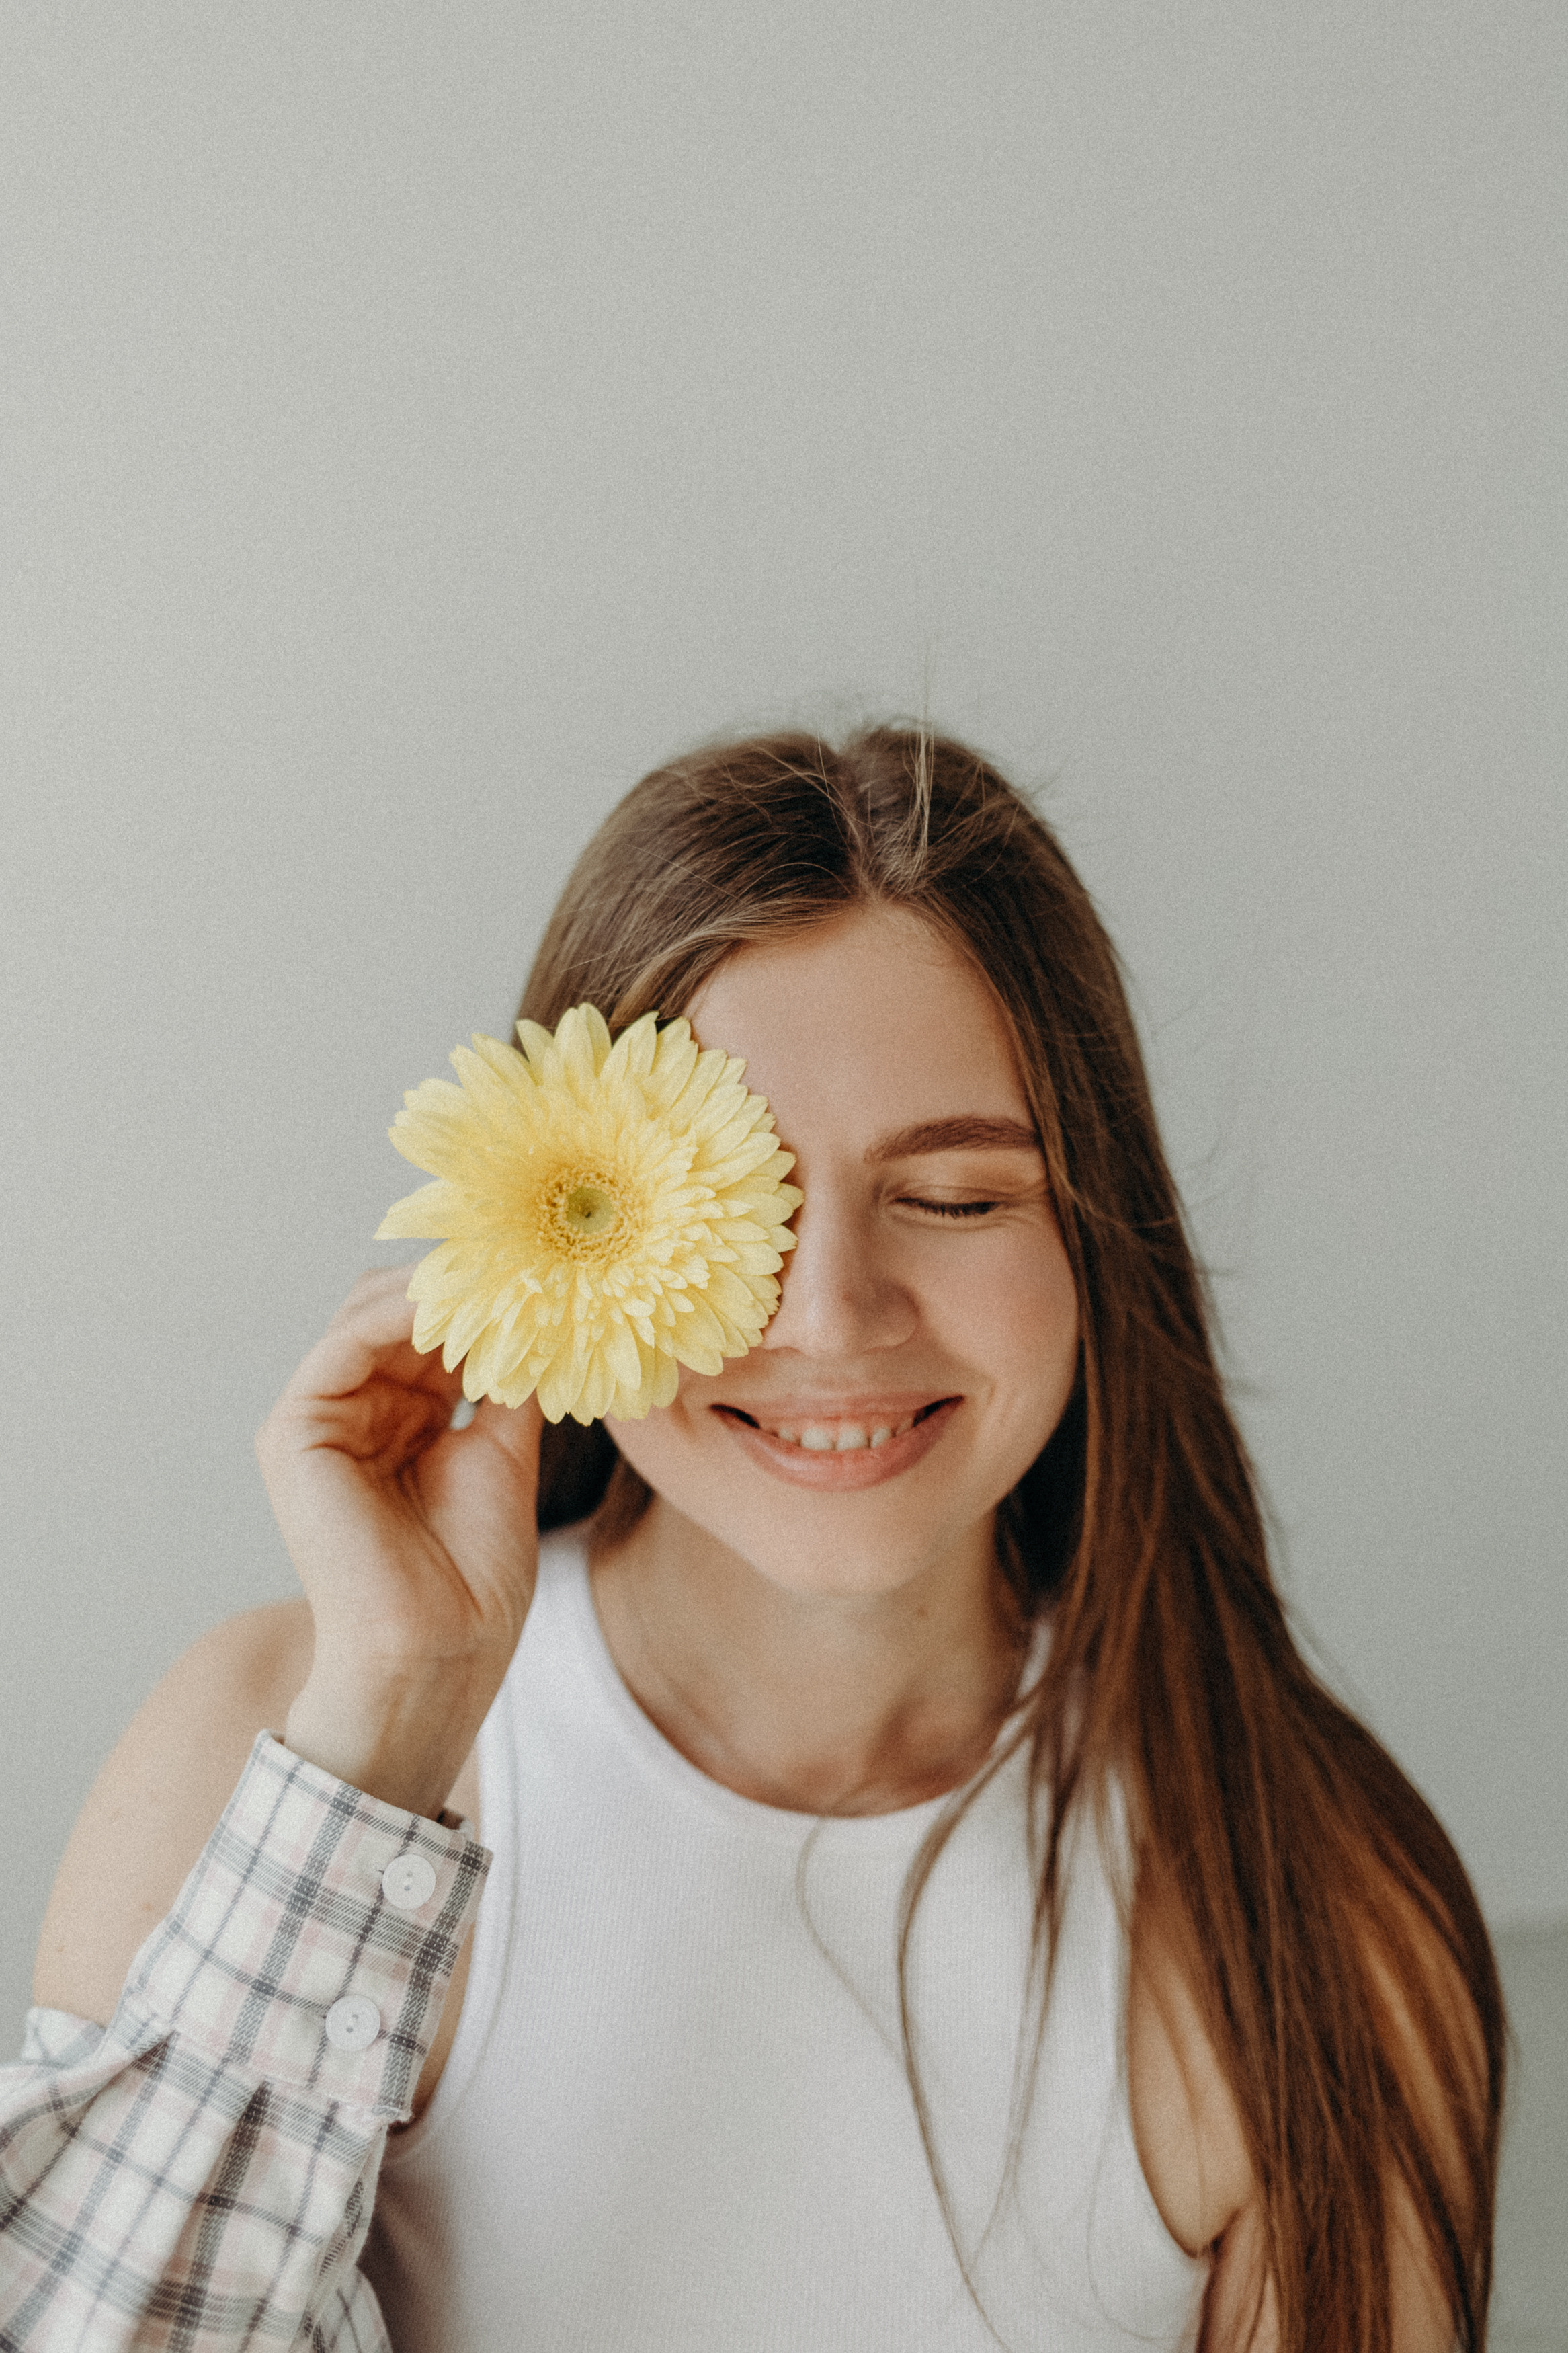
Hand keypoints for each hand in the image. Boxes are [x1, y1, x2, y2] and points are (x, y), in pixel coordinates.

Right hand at [255, 1266, 542, 1816]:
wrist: (439, 1651)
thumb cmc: (473, 1578)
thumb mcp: (505, 1453)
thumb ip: (509, 1381)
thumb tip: (541, 1313)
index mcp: (403, 1417)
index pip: (434, 1328)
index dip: (483, 1294)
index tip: (544, 1262)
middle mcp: (357, 1410)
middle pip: (397, 1311)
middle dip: (459, 1280)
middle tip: (523, 1250)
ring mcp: (319, 1419)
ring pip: (368, 1314)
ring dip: (433, 1288)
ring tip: (494, 1270)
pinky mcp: (293, 1433)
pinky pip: (341, 1344)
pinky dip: (396, 1313)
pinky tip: (452, 1305)